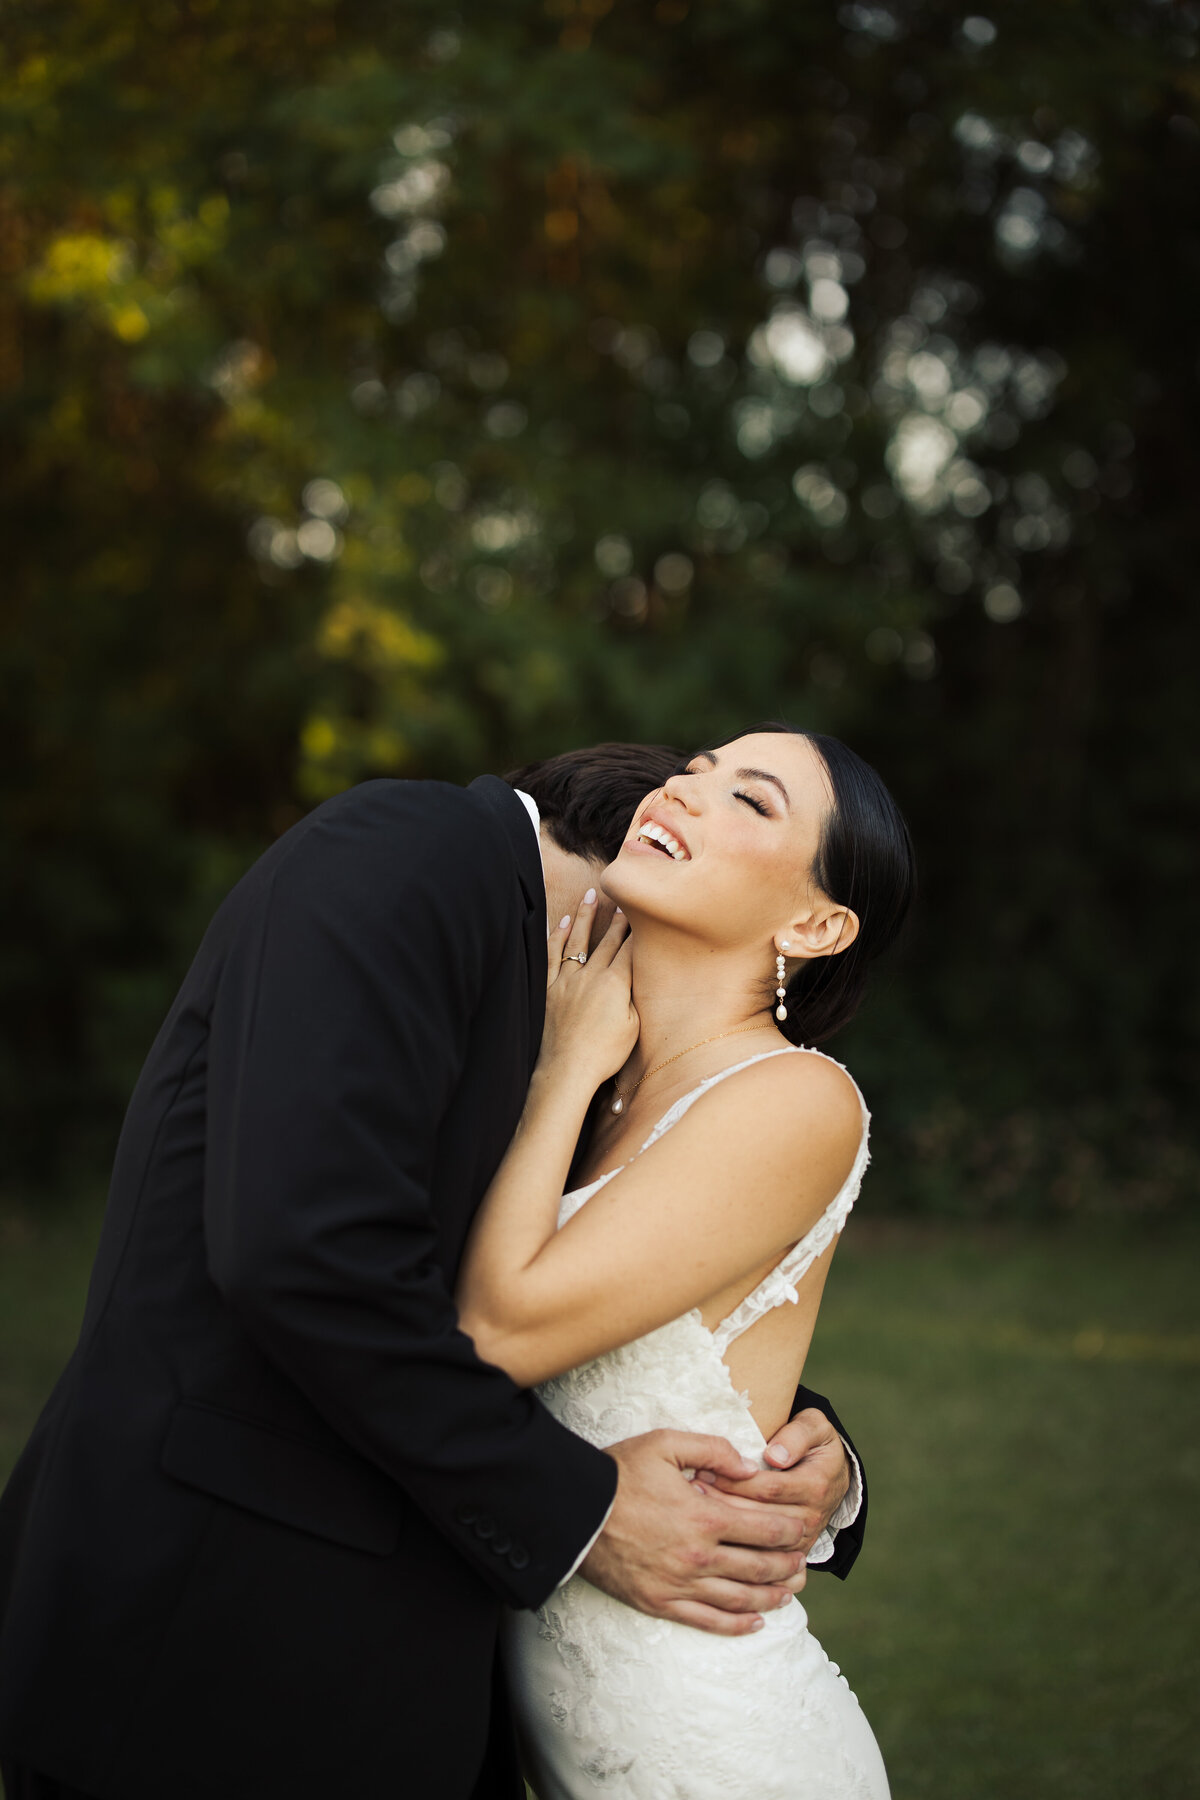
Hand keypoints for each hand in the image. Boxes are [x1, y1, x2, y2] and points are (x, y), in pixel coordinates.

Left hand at [542, 894, 638, 1088]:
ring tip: (590, 895)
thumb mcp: (634, 1026)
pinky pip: (552, 956)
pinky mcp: (549, 990)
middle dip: (616, 919)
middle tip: (622, 900)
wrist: (568, 1069)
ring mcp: (567, 980)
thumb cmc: (605, 1054)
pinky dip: (556, 937)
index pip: (629, 949)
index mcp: (616, 984)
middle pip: (607, 941)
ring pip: (578, 941)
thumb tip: (635, 978)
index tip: (642, 915)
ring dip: (584, 916)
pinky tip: (561, 923)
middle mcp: (591, 976)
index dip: (637, 932)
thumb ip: (635, 997)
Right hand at [580, 1430, 809, 1636]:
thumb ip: (713, 1449)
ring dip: (770, 1596)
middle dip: (786, 1565)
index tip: (803, 1528)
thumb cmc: (620, 1473)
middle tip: (804, 1562)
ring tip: (789, 1592)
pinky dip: (736, 1625)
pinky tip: (754, 1622)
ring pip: (739, 1599)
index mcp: (705, 1517)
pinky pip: (707, 1621)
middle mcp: (698, 1556)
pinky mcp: (660, 1603)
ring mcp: (679, 1585)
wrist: (575, 1512)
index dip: (789, 1530)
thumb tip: (749, 1467)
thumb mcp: (666, 1444)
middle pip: (757, 1567)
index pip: (763, 1529)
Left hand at [697, 1409, 850, 1589]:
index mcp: (815, 1485)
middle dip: (722, 1502)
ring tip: (694, 1507)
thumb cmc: (814, 1446)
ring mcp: (802, 1540)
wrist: (832, 1477)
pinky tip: (712, 1537)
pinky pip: (762, 1560)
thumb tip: (775, 1455)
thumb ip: (797, 1435)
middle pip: (759, 1516)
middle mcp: (811, 1517)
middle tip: (691, 1489)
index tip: (705, 1469)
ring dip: (724, 1527)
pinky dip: (736, 1550)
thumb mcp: (814, 1427)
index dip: (735, 1480)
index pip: (768, 1487)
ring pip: (758, 1542)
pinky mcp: (792, 1554)